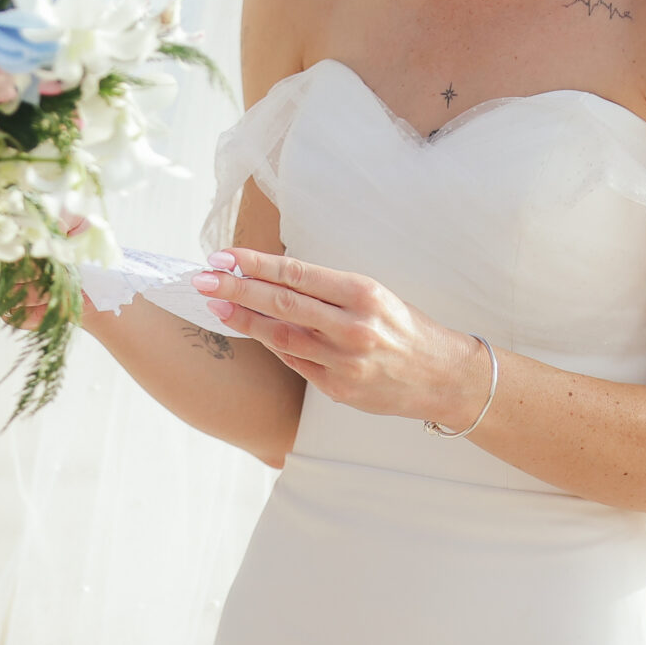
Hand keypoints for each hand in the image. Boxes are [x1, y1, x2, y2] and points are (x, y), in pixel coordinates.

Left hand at [193, 248, 490, 427]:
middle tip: (203, 278)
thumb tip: (273, 273)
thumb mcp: (374, 294)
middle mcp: (352, 326)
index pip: (296, 273)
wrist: (442, 376)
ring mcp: (344, 361)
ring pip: (281, 336)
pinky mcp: (338, 389)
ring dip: (244, 319)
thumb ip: (327, 288)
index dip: (255, 263)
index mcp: (362, 293)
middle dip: (237, 288)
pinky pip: (295, 362)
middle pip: (281, 304)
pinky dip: (271, 345)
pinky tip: (250, 330)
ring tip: (215, 303)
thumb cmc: (404, 327)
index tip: (223, 255)